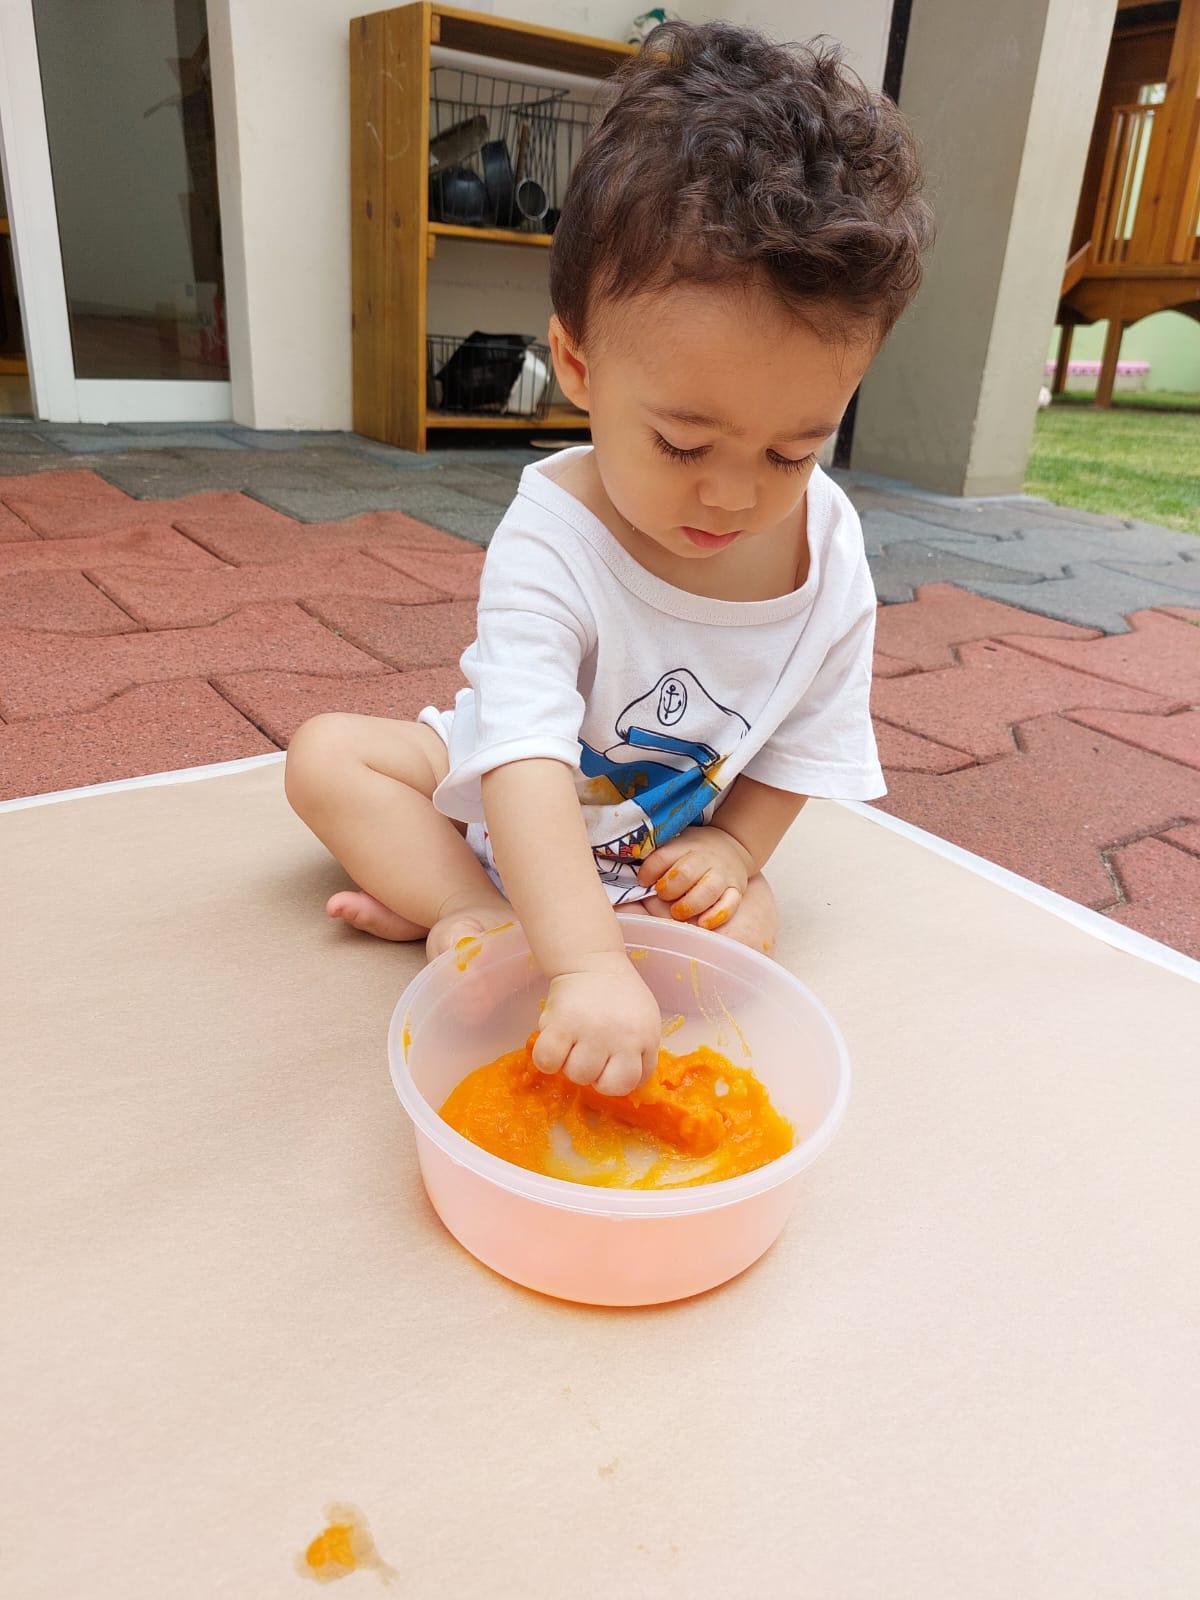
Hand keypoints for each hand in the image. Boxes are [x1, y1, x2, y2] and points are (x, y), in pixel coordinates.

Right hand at [532, 953, 660, 1096]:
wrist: (593, 963)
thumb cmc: (622, 997)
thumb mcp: (647, 1024)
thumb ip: (642, 1054)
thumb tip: (629, 1084)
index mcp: (643, 1038)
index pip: (631, 1083)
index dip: (616, 1080)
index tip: (609, 1066)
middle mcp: (618, 1037)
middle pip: (601, 1085)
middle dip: (593, 1074)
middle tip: (589, 1053)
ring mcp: (589, 1030)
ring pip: (574, 1075)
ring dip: (570, 1065)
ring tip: (571, 1045)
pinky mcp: (560, 1023)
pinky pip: (546, 1061)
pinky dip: (546, 1060)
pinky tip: (554, 1046)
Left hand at [638, 825, 751, 929]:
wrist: (731, 845)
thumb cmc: (692, 852)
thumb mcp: (675, 844)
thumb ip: (657, 859)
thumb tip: (635, 878)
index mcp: (685, 846)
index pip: (663, 857)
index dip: (649, 871)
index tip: (643, 881)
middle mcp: (705, 859)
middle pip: (686, 872)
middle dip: (670, 888)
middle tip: (662, 895)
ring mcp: (722, 874)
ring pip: (709, 889)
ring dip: (690, 904)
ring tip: (678, 913)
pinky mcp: (736, 889)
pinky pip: (730, 904)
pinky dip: (717, 915)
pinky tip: (704, 924)